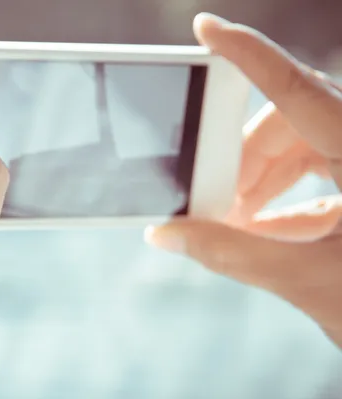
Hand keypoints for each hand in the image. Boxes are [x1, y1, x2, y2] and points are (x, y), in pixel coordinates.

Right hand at [146, 13, 341, 346]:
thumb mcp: (312, 281)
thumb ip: (233, 254)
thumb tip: (166, 233)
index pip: (299, 89)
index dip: (248, 54)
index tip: (206, 27)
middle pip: (292, 123)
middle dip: (243, 159)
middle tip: (212, 200)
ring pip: (304, 149)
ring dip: (261, 185)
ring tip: (233, 223)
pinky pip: (321, 178)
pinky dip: (284, 204)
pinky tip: (261, 234)